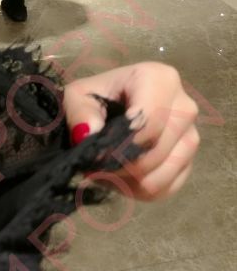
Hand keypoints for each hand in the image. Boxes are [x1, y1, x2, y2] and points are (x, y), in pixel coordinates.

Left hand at [63, 63, 198, 200]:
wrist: (111, 106)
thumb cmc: (95, 97)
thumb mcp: (78, 96)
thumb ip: (80, 113)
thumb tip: (89, 134)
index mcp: (160, 79)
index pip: (147, 122)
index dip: (120, 145)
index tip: (96, 155)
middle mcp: (184, 106)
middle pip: (154, 152)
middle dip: (121, 165)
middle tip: (94, 166)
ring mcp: (191, 136)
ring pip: (160, 175)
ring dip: (127, 181)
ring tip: (105, 170)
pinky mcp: (189, 162)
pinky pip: (166, 188)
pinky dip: (139, 190)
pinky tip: (121, 177)